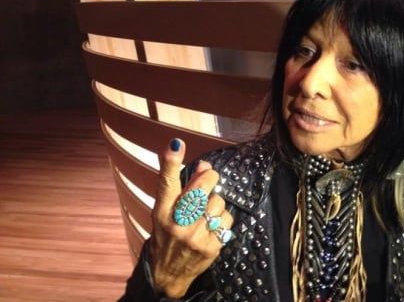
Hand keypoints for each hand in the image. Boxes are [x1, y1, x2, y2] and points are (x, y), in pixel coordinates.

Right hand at [148, 138, 232, 297]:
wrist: (169, 272)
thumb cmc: (168, 234)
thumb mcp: (166, 212)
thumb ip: (182, 189)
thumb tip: (205, 166)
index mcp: (162, 211)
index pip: (166, 183)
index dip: (171, 162)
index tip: (176, 145)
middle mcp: (177, 223)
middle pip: (202, 188)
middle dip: (210, 178)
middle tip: (210, 177)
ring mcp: (195, 236)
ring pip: (218, 202)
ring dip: (216, 203)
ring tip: (207, 212)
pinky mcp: (211, 246)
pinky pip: (227, 220)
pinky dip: (223, 220)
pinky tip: (213, 226)